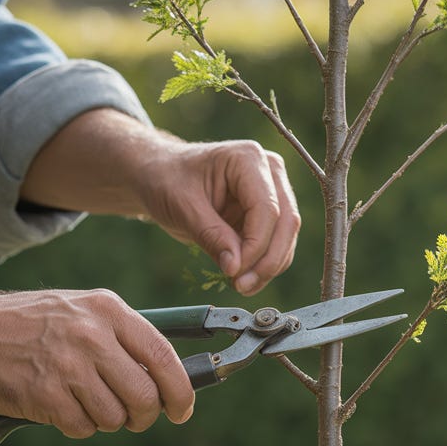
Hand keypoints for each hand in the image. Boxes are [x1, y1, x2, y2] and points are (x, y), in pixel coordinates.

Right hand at [0, 273, 193, 437]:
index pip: (163, 356)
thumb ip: (123, 337)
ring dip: (107, 421)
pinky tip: (60, 407)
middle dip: (145, 416)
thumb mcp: (80, 310)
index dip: (181, 390)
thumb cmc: (29, 324)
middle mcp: (92, 336)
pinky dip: (77, 426)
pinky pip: (83, 428)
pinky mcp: (45, 396)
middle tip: (134, 418)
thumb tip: (170, 377)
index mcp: (108, 310)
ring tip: (84, 403)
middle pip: (145, 395)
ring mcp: (68, 367)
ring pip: (116, 417)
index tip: (182, 409)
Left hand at [133, 136, 300, 295]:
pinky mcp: (269, 212)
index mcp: (248, 159)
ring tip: (241, 286)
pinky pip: (277, 243)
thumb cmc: (167, 181)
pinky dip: (264, 265)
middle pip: (286, 222)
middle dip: (267, 260)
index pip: (267, 208)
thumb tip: (236, 268)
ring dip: (268, 267)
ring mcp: (273, 190)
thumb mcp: (183, 207)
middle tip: (242, 286)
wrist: (160, 176)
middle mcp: (269, 171)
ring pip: (286, 236)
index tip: (235, 272)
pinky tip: (244, 279)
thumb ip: (211, 235)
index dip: (256, 245)